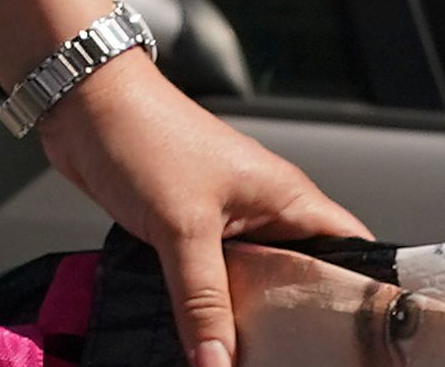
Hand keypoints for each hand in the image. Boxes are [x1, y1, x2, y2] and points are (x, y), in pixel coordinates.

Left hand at [35, 53, 360, 366]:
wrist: (82, 103)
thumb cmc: (144, 133)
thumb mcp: (182, 227)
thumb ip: (202, 299)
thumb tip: (218, 361)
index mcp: (286, 197)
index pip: (352, 252)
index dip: (362, 296)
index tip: (358, 342)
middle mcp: (263, 210)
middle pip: (300, 277)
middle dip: (297, 320)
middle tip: (297, 359)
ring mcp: (224, 220)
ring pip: (251, 282)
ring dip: (245, 316)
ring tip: (249, 357)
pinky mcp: (186, 230)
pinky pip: (210, 278)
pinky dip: (207, 304)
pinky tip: (201, 333)